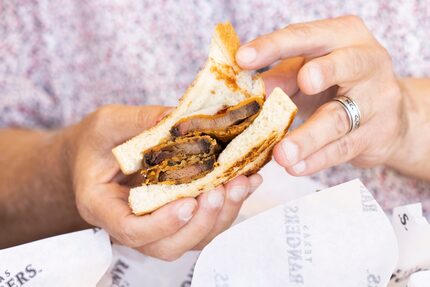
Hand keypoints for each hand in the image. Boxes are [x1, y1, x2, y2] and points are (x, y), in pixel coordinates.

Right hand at [62, 105, 261, 260]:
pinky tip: (245, 181)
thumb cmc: (95, 141)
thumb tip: (179, 117)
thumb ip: (140, 121)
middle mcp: (128, 224)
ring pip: (190, 239)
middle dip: (199, 223)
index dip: (161, 224)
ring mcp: (154, 225)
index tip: (188, 203)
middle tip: (220, 191)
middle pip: (167, 246)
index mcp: (102, 205)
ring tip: (240, 183)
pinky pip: (203, 223)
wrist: (94, 155)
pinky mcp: (174, 217)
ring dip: (220, 216)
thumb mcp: (108, 123)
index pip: (130, 231)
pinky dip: (227, 206)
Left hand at [236, 15, 407, 175]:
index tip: (242, 58)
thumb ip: (283, 77)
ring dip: (307, 138)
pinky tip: (296, 167)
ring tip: (281, 154)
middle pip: (343, 66)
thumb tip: (254, 89)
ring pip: (339, 118)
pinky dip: (317, 159)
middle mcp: (368, 61)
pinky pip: (344, 148)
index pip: (306, 36)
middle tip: (288, 89)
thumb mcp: (308, 71)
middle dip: (319, 74)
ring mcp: (378, 99)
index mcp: (344, 35)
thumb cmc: (337, 83)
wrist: (389, 113)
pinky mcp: (378, 133)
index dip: (273, 46)